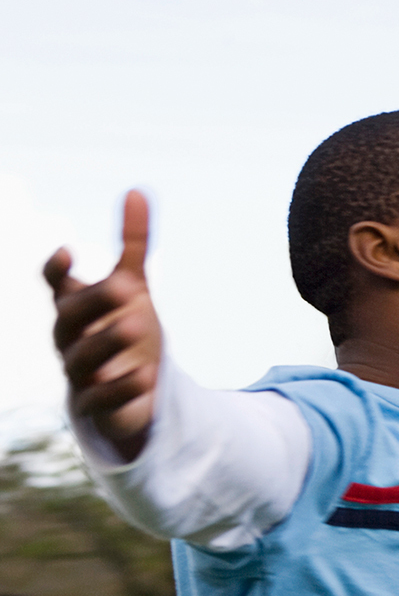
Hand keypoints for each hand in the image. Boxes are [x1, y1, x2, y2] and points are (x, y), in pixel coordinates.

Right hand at [44, 191, 161, 461]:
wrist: (129, 387)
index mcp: (73, 307)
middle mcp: (70, 338)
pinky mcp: (96, 405)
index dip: (56, 271)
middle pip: (69, 319)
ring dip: (107, 342)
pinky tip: (146, 376)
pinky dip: (121, 388)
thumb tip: (136, 190)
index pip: (54, 286)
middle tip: (126, 288)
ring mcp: (80, 373)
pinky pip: (102, 398)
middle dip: (94, 303)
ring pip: (82, 358)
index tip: (68, 251)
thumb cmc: (122, 328)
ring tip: (136, 326)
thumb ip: (133, 244)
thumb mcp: (133, 288)